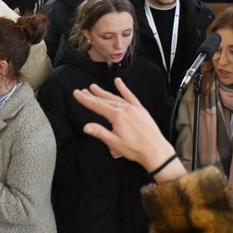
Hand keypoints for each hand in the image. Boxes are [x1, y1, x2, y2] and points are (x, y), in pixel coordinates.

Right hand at [72, 78, 186, 181]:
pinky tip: (118, 82)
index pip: (97, 106)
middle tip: (83, 90)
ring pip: (115, 97)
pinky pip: (131, 96)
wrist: (155, 150)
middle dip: (93, 95)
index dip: (85, 99)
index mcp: (117, 116)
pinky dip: (124, 89)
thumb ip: (100, 132)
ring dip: (104, 93)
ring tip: (94, 88)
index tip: (76, 93)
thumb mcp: (115, 143)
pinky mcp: (140, 110)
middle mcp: (125, 108)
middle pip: (105, 100)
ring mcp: (133, 108)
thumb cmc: (134, 149)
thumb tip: (86, 127)